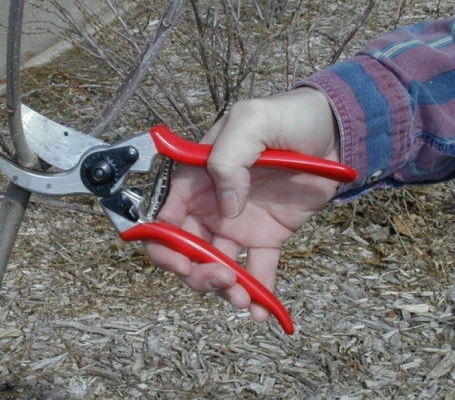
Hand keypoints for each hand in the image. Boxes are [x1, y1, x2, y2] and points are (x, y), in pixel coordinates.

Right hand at [144, 87, 340, 321]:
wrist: (335, 130)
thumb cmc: (288, 116)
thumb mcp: (251, 121)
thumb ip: (228, 158)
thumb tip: (225, 208)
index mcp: (196, 180)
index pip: (165, 220)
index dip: (163, 247)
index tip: (181, 263)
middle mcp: (211, 206)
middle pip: (188, 252)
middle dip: (197, 274)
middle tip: (222, 277)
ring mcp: (238, 225)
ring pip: (219, 267)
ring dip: (225, 289)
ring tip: (243, 298)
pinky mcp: (267, 236)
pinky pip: (258, 270)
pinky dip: (259, 293)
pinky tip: (262, 311)